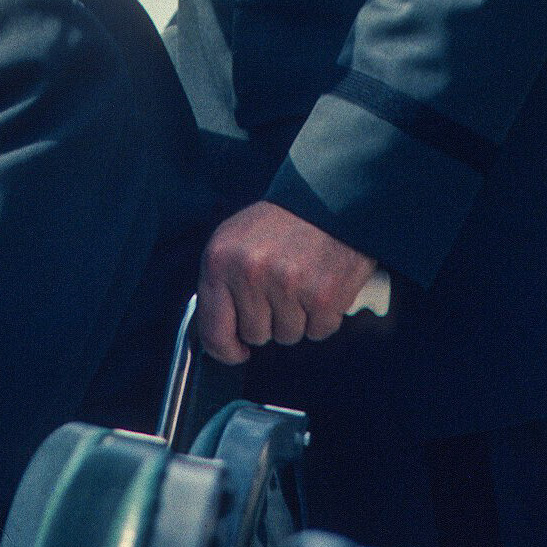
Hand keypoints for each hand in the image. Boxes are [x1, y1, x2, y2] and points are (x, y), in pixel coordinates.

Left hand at [197, 200, 377, 364]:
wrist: (333, 195)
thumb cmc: (284, 220)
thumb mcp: (236, 239)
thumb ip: (221, 282)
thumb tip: (219, 331)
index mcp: (220, 259)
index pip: (212, 331)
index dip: (226, 350)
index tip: (237, 351)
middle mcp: (250, 273)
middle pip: (255, 335)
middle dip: (270, 319)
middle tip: (283, 287)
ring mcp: (287, 285)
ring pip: (287, 335)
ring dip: (298, 316)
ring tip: (304, 280)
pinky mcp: (322, 296)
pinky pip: (319, 331)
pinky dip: (325, 315)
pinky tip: (324, 285)